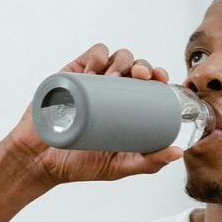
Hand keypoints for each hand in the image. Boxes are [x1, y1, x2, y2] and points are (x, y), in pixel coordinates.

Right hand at [5, 44, 184, 184]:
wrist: (42, 162)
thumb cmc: (81, 165)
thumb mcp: (121, 167)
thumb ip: (150, 162)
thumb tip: (179, 152)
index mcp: (127, 106)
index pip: (148, 84)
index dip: (158, 76)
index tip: (161, 80)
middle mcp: (111, 91)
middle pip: (133, 66)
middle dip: (142, 65)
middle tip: (141, 76)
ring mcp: (91, 81)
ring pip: (114, 57)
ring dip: (122, 59)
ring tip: (118, 77)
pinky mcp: (72, 76)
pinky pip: (90, 56)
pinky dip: (99, 55)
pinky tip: (101, 64)